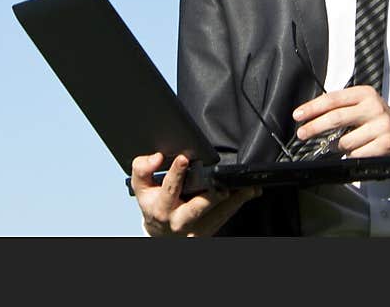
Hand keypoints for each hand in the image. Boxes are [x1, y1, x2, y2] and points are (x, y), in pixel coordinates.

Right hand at [130, 152, 259, 236]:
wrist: (161, 233)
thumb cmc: (152, 204)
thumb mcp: (140, 187)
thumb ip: (142, 168)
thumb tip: (157, 156)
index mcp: (161, 208)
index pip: (168, 189)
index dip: (176, 174)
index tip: (183, 158)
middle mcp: (179, 221)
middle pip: (197, 209)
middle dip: (210, 198)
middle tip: (221, 186)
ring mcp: (196, 229)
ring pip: (218, 215)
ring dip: (234, 201)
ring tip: (248, 187)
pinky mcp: (209, 232)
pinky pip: (225, 217)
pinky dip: (238, 204)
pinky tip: (249, 192)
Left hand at [293, 86, 389, 156]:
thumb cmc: (377, 118)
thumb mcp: (362, 104)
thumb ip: (341, 106)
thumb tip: (312, 115)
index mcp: (364, 94)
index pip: (332, 99)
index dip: (313, 107)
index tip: (298, 115)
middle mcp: (373, 107)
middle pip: (336, 118)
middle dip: (315, 127)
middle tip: (302, 133)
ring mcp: (381, 126)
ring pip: (345, 141)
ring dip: (336, 146)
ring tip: (337, 145)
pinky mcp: (385, 144)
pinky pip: (357, 154)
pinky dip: (350, 155)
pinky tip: (353, 152)